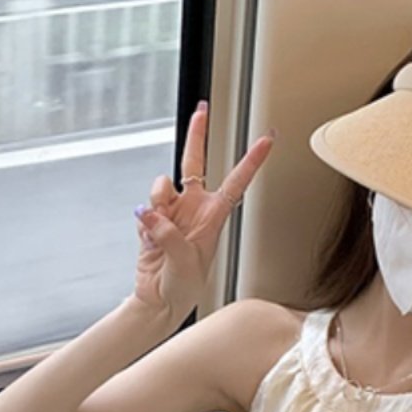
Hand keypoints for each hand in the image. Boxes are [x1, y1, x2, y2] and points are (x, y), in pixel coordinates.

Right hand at [133, 102, 274, 319]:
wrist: (159, 302)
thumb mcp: (186, 261)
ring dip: (157, 199)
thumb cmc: (184, 287)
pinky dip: (143, 222)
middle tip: (202, 110)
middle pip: (194, 163)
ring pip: (161, 186)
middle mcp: (193, 209)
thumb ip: (169, 234)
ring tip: (157, 224)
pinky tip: (148, 239)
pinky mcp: (149, 221)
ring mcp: (170, 213)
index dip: (252, 160)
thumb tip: (148, 212)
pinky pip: (143, 210)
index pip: (237, 181)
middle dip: (197, 135)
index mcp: (213, 216)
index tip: (268, 139)